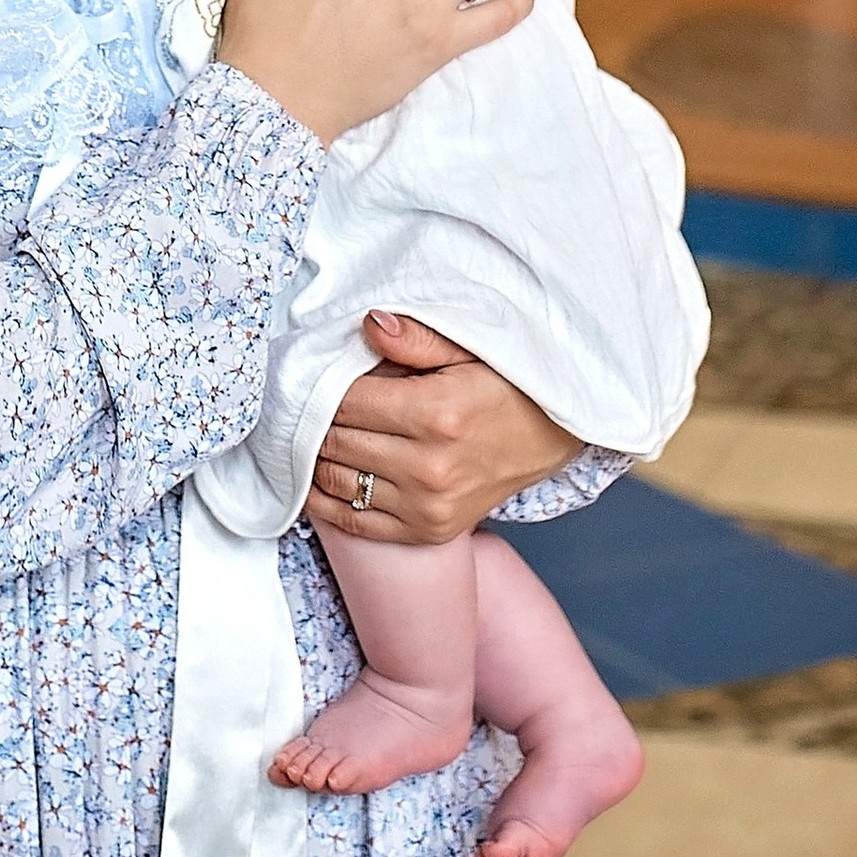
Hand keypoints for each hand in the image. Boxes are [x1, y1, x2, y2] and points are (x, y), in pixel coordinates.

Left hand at [306, 312, 575, 545]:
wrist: (550, 435)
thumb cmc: (506, 385)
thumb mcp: (469, 347)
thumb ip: (416, 337)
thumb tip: (369, 325)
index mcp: (436, 414)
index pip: (345, 402)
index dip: (319, 385)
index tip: (310, 372)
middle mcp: (429, 468)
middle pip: (335, 441)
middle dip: (313, 418)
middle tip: (306, 399)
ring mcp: (427, 507)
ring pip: (336, 481)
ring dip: (316, 457)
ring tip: (314, 431)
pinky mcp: (426, 532)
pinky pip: (354, 522)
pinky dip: (326, 500)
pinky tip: (321, 474)